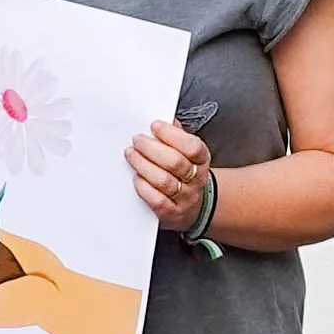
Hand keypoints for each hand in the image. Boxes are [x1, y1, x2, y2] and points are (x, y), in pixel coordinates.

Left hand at [128, 117, 210, 233]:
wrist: (192, 206)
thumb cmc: (184, 173)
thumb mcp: (187, 152)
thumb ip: (177, 135)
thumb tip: (164, 120)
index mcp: (202, 160)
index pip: (192, 146)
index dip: (172, 135)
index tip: (155, 126)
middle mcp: (196, 179)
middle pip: (175, 163)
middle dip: (152, 149)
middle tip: (137, 140)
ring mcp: (185, 197)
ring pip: (164, 181)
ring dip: (143, 165)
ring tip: (131, 154)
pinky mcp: (171, 213)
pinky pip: (157, 200)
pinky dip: (144, 187)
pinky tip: (137, 177)